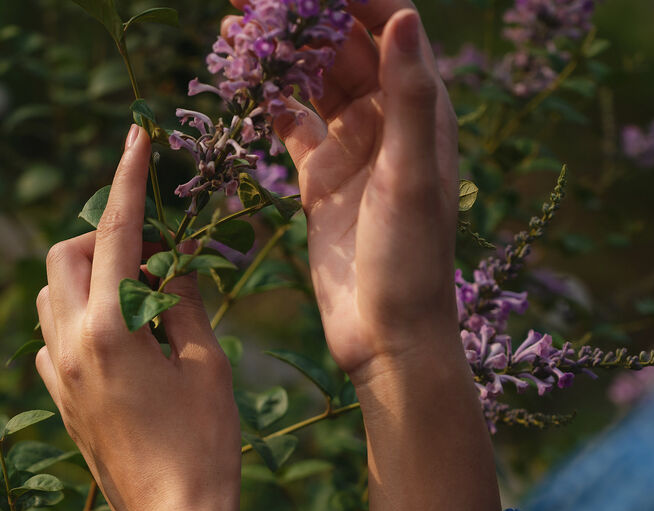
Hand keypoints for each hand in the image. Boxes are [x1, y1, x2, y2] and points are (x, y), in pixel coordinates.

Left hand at [35, 125, 240, 510]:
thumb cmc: (205, 448)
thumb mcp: (206, 367)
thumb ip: (182, 304)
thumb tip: (168, 266)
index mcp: (109, 331)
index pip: (115, 235)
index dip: (129, 182)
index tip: (135, 138)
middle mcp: (70, 347)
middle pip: (64, 257)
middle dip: (102, 236)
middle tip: (153, 254)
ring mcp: (59, 377)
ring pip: (51, 296)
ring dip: (87, 277)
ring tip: (139, 297)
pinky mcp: (61, 402)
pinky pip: (52, 339)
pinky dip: (78, 320)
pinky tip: (118, 339)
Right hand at [224, 0, 460, 384]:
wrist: (388, 336)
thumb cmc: (411, 262)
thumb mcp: (412, 177)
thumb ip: (410, 98)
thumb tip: (403, 16)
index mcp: (421, 110)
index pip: (388, 25)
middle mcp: (388, 121)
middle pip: (343, 44)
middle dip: (301, 14)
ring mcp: (352, 149)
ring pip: (312, 79)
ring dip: (279, 51)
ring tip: (233, 26)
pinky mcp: (321, 181)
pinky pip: (291, 124)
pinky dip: (268, 101)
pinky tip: (241, 83)